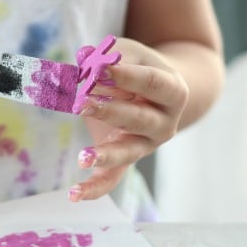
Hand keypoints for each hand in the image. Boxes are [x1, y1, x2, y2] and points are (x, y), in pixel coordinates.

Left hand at [68, 37, 189, 201]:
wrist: (158, 91)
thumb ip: (110, 56)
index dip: (126, 76)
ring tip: (83, 157)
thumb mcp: (130, 52)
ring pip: (128, 152)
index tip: (101, 69)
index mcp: (173, 91)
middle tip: (82, 103)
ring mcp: (146, 145)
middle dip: (110, 111)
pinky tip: (73, 194)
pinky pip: (113, 178)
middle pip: (139, 119)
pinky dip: (95, 188)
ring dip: (105, 153)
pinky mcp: (128, 160)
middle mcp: (164, 123)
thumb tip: (85, 64)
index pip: (151, 83)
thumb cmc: (139, 66)